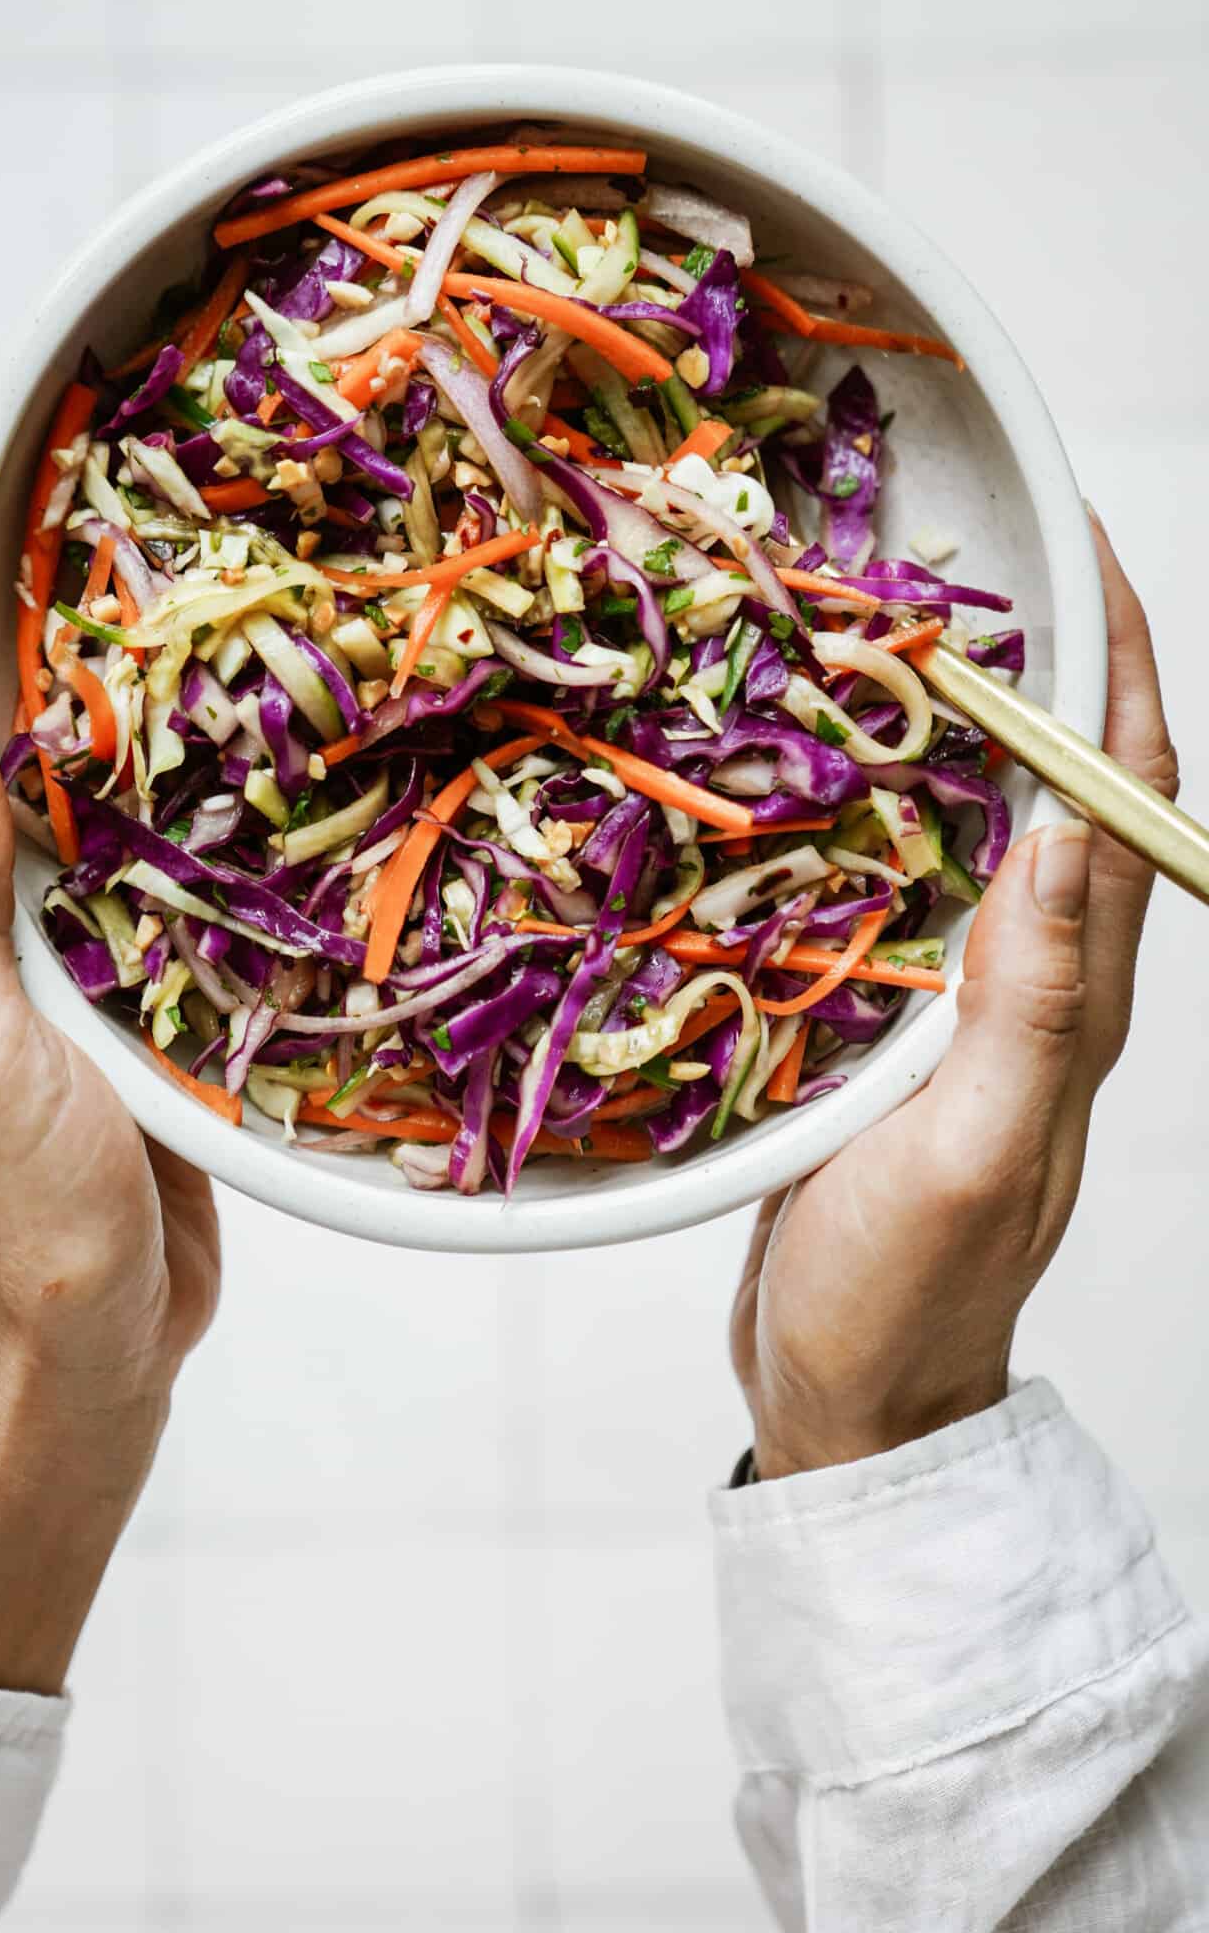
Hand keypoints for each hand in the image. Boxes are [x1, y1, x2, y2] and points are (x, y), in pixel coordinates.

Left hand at [0, 421, 220, 1688]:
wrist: (65, 1363)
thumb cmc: (14, 1234)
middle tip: (60, 463)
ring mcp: (26, 945)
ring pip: (38, 767)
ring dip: (69, 659)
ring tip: (143, 563)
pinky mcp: (103, 985)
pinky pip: (117, 844)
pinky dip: (148, 768)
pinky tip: (212, 738)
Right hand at [732, 513, 1175, 1478]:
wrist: (849, 1396)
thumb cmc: (907, 1295)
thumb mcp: (968, 1154)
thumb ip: (1028, 1005)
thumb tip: (1061, 832)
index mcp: (1073, 992)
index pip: (1124, 789)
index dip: (1116, 655)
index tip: (1076, 536)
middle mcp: (1036, 974)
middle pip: (1067, 779)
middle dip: (1043, 647)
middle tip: (963, 540)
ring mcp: (967, 996)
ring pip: (982, 816)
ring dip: (957, 712)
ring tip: (878, 617)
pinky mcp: (897, 1019)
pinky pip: (902, 877)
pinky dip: (875, 799)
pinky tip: (807, 765)